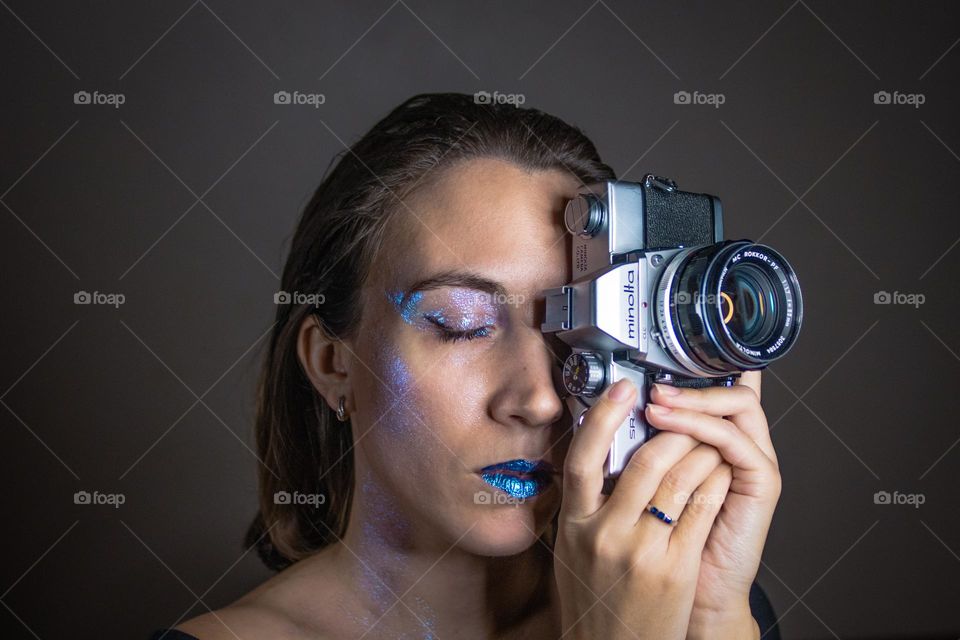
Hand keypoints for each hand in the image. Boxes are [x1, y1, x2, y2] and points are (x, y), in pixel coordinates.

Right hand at [554, 378, 732, 639]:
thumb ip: (585, 506)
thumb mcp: (573, 549)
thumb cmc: (593, 599)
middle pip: (645, 461)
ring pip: (682, 478)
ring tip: (709, 439)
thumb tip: (599, 456)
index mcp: (575, 526)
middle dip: (673, 429)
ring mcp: (643, 551)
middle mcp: (606, 535)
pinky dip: (715, 481)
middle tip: (683, 413)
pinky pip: (703, 507)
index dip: (602, 418)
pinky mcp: (677, 567)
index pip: (581, 459)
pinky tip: (720, 471)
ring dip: (702, 449)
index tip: (621, 389)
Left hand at [644, 371, 779, 638]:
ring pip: (734, 406)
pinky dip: (702, 426)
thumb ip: (636, 448)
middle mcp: (739, 445)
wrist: (694, 599)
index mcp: (712, 443)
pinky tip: (670, 424)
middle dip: (686, 382)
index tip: (661, 352)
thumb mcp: (643, 487)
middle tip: (649, 383)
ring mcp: (755, 460)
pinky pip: (735, 441)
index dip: (698, 364)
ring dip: (690, 401)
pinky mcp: (763, 482)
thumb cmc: (666, 543)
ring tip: (652, 404)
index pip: (715, 388)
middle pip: (728, 388)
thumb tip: (603, 408)